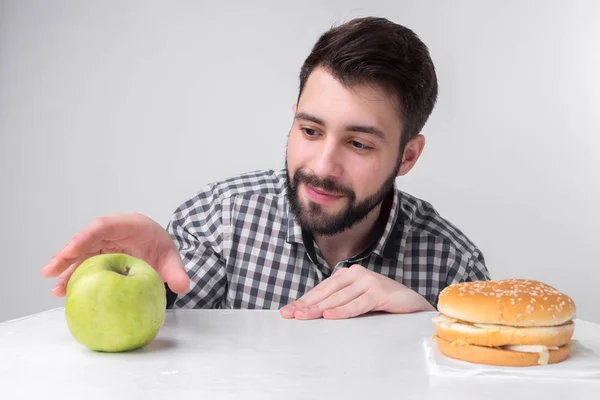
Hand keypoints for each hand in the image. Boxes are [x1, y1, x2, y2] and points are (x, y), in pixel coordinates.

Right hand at [41, 213, 189, 296]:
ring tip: (55, 290)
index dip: (85, 237)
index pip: (103, 226)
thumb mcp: (171, 258)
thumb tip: (183, 287)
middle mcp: (111, 232)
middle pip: (85, 239)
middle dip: (67, 255)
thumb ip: (177, 271)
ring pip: (80, 254)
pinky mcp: (98, 256)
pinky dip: (73, 277)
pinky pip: (83, 265)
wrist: (157, 247)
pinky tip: (63, 292)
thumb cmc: (160, 246)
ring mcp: (103, 244)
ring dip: (66, 270)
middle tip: (50, 271)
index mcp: (128, 224)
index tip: (71, 250)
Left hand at [279, 264, 434, 319]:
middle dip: (307, 304)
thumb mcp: (356, 300)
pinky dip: (342, 310)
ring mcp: (368, 281)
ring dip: (319, 308)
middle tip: (291, 314)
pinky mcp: (379, 292)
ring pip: (339, 298)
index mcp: (348, 274)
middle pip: (326, 292)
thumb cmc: (381, 303)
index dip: (304, 300)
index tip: (288, 310)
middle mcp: (356, 274)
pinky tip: (329, 316)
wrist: (412, 304)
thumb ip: (338, 301)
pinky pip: (357, 304)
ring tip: (304, 316)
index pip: (321, 289)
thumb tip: (311, 312)